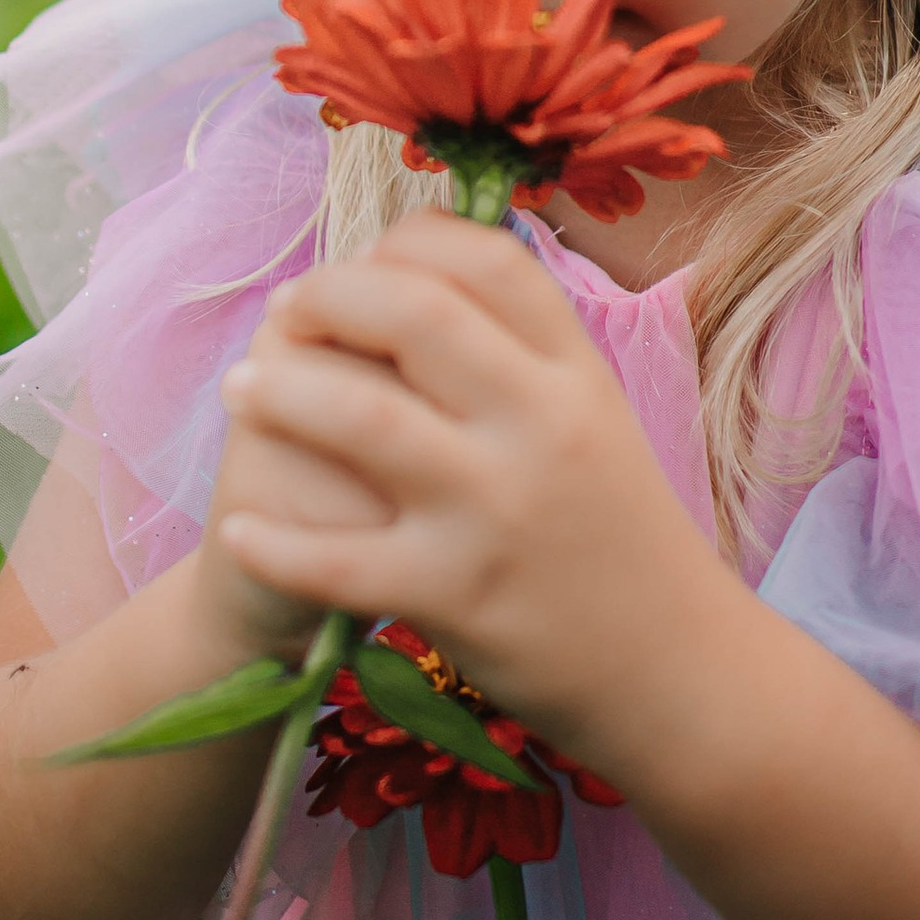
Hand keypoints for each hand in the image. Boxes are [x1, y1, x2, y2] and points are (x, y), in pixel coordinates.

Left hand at [211, 211, 724, 758]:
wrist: (680, 675)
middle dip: (328, 297)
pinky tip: (239, 529)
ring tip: (240, 388)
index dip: (406, 244)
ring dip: (281, 392)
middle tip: (285, 312)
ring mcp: (498, 510)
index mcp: (578, 374)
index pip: (488, 260)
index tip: (359, 264)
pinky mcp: (458, 596)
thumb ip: (523, 354)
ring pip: (364, 417)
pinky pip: (338, 561)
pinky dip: (274, 544)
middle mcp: (542, 425)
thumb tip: (416, 275)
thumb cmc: (620, 540)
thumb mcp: (597, 421)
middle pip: (415, 314)